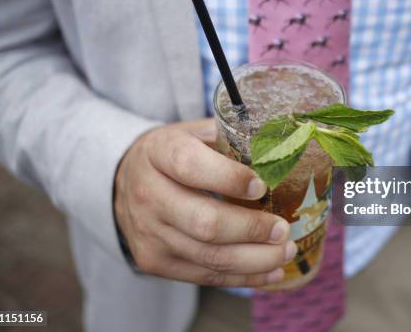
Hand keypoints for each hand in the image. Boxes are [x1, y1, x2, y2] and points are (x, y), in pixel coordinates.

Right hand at [114, 118, 295, 286]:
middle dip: (251, 230)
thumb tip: (279, 150)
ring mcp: (149, 233)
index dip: (230, 178)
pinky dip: (243, 278)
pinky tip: (271, 271)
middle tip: (283, 230)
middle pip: (204, 223)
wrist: (125, 182)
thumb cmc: (173, 155)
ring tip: (285, 252)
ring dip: (255, 260)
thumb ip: (230, 136)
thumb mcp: (193, 132)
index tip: (262, 186)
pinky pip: (204, 276)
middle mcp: (148, 194)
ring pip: (209, 257)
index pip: (191, 166)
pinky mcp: (154, 262)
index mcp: (159, 153)